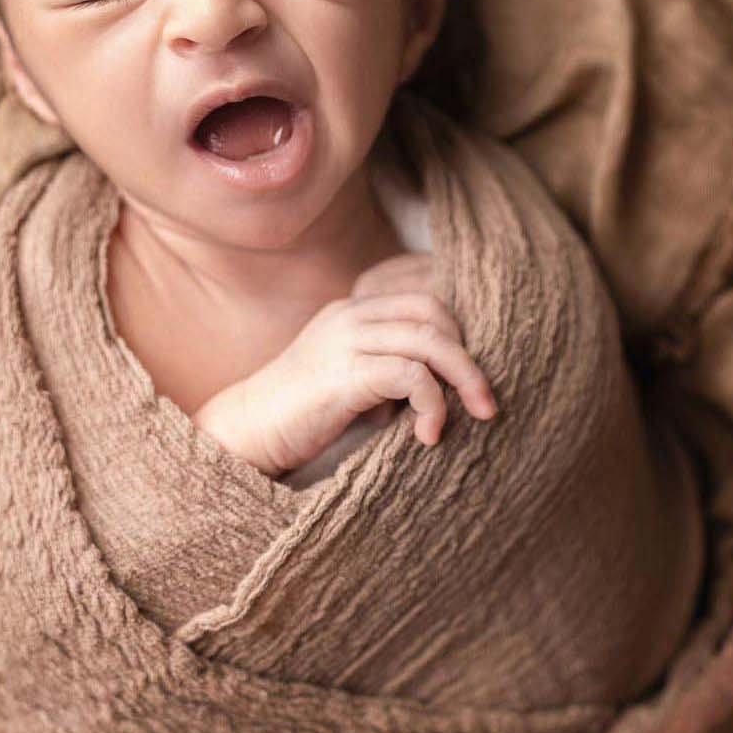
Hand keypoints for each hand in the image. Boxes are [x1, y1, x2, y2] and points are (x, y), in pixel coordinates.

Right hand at [238, 251, 497, 476]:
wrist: (247, 432)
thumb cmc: (301, 416)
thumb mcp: (352, 380)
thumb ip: (390, 369)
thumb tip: (448, 386)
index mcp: (353, 311)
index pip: (424, 298)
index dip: (458, 333)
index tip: (471, 380)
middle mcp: (350, 315)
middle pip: (434, 311)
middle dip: (470, 357)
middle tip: (485, 403)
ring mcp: (344, 340)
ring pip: (429, 339)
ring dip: (464, 379)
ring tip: (476, 415)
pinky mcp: (342, 374)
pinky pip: (409, 375)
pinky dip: (432, 404)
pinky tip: (428, 434)